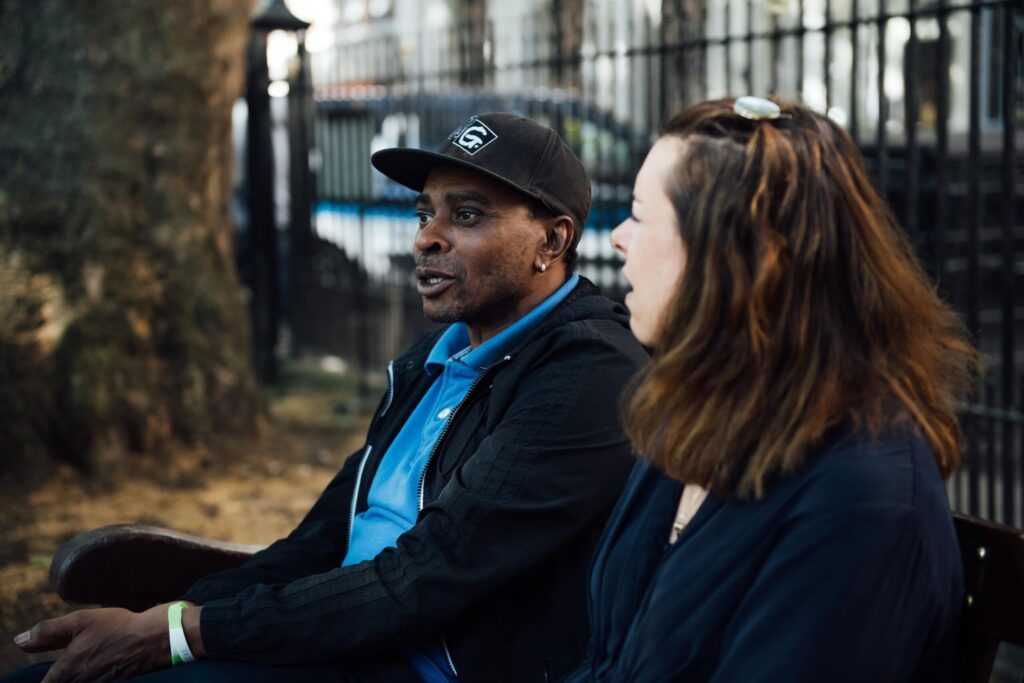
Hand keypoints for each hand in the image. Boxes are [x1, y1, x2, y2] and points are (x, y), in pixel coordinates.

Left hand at [15, 604, 171, 682]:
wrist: (156, 639)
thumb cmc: (119, 628)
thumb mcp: (81, 621)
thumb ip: (48, 632)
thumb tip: (20, 641)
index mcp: (65, 673)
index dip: (45, 678)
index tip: (55, 667)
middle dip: (62, 676)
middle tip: (76, 659)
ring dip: (78, 677)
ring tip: (90, 661)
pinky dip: (92, 677)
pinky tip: (101, 665)